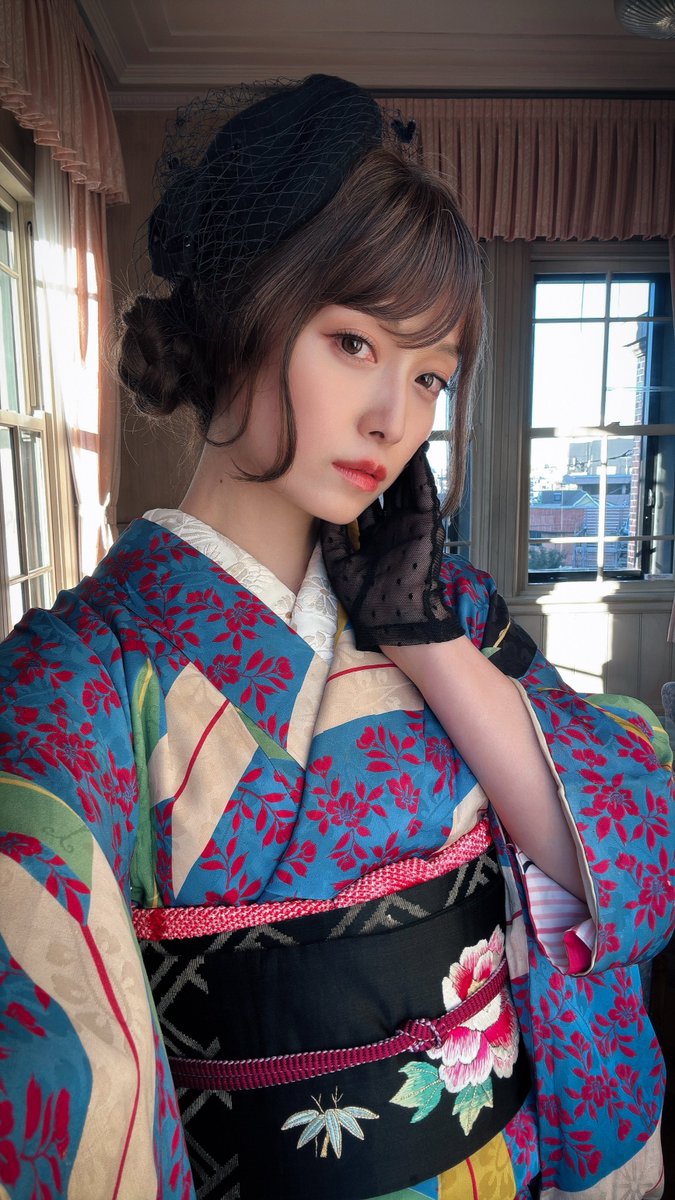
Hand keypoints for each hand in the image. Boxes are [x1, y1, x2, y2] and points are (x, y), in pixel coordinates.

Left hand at [320, 444, 464, 649]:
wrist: (397, 620)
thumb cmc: (368, 600)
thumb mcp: (340, 564)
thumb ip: (332, 538)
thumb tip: (322, 510)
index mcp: (374, 538)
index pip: (367, 504)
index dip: (359, 484)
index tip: (346, 461)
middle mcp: (393, 527)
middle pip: (388, 490)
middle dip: (381, 468)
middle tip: (371, 438)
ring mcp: (410, 525)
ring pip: (406, 487)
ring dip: (403, 463)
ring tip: (395, 435)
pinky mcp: (426, 525)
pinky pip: (424, 494)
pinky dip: (421, 474)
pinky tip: (416, 452)